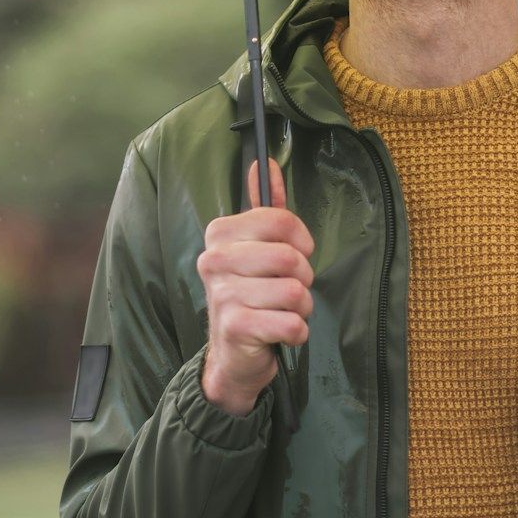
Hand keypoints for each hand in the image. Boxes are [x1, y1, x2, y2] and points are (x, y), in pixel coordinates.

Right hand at [197, 157, 314, 415]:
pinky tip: (279, 332)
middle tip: (288, 290)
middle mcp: (214, 260)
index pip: (281, 220)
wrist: (232, 354)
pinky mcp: (235, 328)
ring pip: (295, 293)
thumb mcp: (256, 247)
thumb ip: (265, 208)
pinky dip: (296, 331)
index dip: (301, 241)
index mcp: (220, 234)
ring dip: (301, 308)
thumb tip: (265, 163)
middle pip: (291, 257)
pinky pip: (292, 324)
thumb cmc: (251, 293)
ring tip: (282, 312)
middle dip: (303, 278)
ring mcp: (222, 294)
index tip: (296, 255)